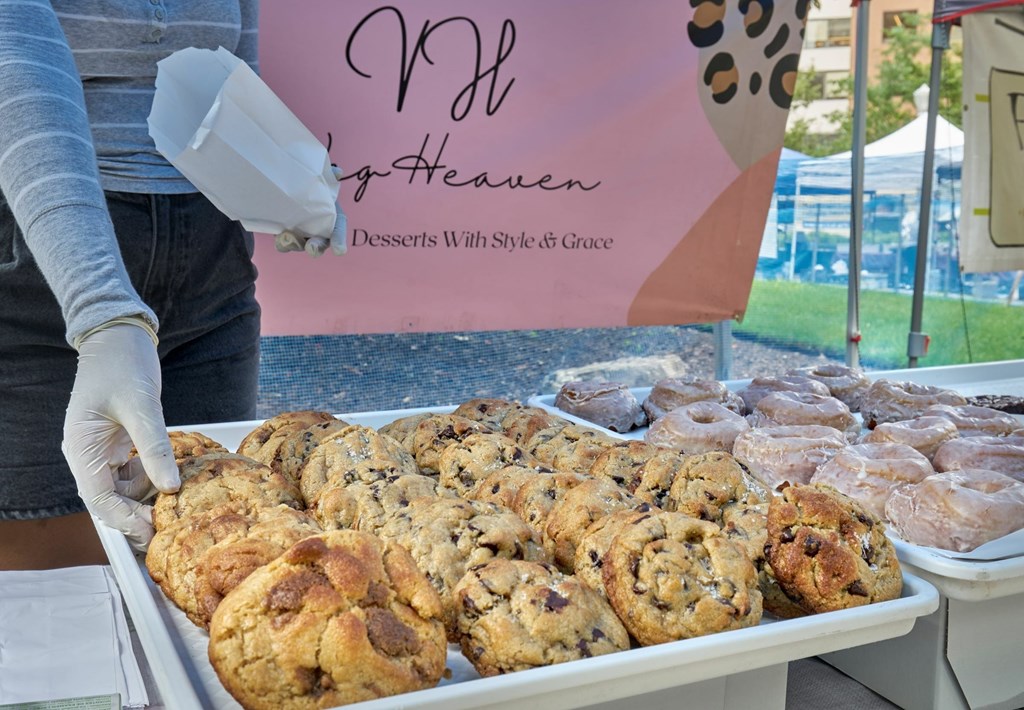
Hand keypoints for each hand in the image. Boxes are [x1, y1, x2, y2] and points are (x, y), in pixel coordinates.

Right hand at [63, 319, 179, 549]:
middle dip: (134, 516)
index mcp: (80, 447)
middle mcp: (85, 453)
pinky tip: (168, 478)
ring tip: (172, 505)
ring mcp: (99, 450)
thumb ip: (155, 446)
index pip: (98, 499)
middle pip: (106, 500)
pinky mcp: (115, 444)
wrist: (118, 337)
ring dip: (142, 500)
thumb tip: (171, 486)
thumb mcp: (142, 406)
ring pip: (118, 489)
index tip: (152, 531)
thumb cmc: (124, 364)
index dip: (124, 520)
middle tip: (166, 529)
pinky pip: (128, 473)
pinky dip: (147, 480)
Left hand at [274, 165, 347, 257]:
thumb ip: (330, 176)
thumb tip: (337, 172)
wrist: (291, 187)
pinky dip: (282, 243)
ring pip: (300, 246)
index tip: (339, 251)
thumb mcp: (322, 179)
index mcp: (332, 219)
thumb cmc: (314, 185)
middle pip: (320, 244)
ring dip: (295, 245)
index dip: (339, 240)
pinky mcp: (286, 235)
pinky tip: (278, 237)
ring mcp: (302, 235)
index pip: (338, 231)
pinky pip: (284, 244)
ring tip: (287, 237)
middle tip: (311, 248)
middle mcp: (318, 231)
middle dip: (316, 247)